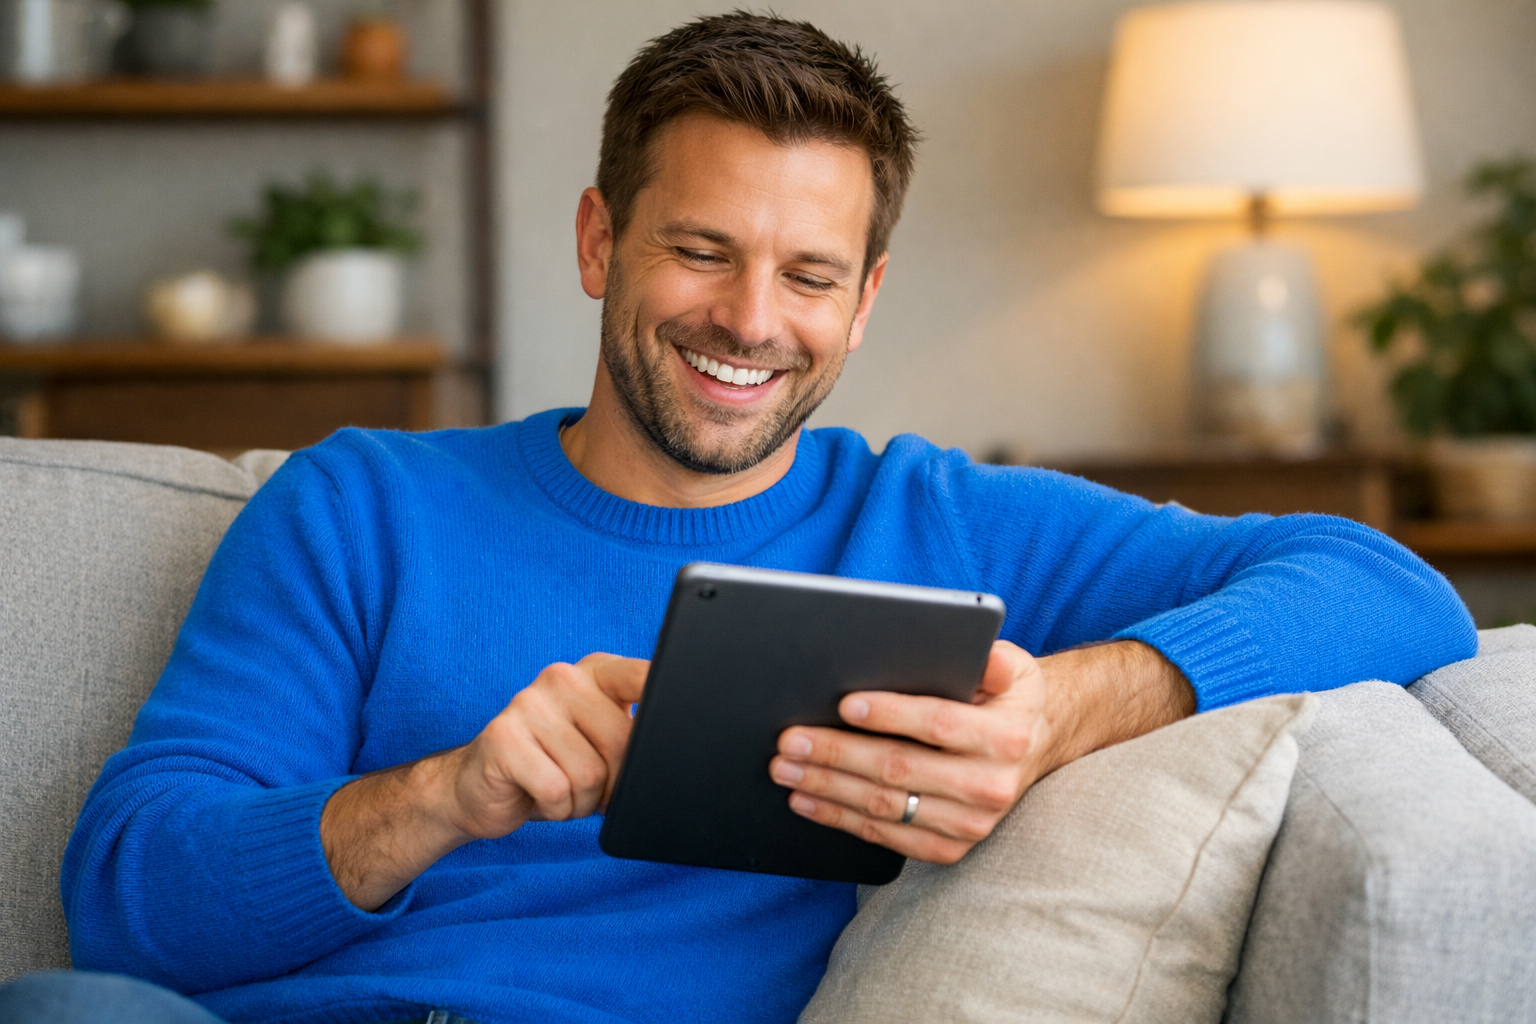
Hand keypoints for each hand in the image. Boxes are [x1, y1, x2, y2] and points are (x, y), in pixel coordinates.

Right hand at [321, 652, 647, 909]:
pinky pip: (557, 790)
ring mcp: (528, 703)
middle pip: (624, 743)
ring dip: (581, 801)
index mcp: (595, 672)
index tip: (686, 714)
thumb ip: (633, 736)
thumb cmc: (552, 768)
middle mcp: (563, 678)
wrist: (479, 787)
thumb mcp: (599, 745)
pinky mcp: (503, 737)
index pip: (644, 676)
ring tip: (559, 787)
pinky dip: (555, 809)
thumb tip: (671, 754)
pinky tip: (536, 795)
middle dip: (615, 783)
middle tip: (589, 786)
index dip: (667, 700)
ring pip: (591, 774)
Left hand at [769, 640, 1191, 863]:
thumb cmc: (1008, 697)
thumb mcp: (1013, 666)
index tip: (843, 704)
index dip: (890, 714)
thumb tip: (953, 637)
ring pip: (885, 807)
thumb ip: (988, 656)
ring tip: (786, 768)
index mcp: (1007, 736)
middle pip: (900, 769)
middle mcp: (992, 787)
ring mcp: (971, 825)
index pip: (939, 724)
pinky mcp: (950, 849)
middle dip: (837, 753)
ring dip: (827, 788)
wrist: (1036, 749)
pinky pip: (886, 837)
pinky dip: (840, 820)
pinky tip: (806, 801)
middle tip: (790, 739)